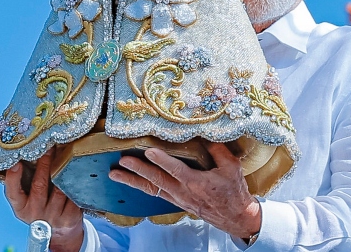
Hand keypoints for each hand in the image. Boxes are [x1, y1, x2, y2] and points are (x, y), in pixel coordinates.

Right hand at [5, 148, 83, 251]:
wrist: (58, 230)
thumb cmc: (39, 206)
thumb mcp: (26, 199)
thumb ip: (21, 182)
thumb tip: (21, 153)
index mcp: (21, 208)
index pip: (13, 192)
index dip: (13, 177)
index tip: (15, 162)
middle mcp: (36, 214)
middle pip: (39, 186)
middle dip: (44, 164)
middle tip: (48, 146)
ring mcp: (54, 217)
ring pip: (60, 190)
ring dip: (63, 170)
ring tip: (66, 152)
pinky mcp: (70, 218)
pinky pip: (74, 196)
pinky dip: (75, 182)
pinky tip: (77, 169)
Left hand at [109, 142, 260, 239]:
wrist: (236, 217)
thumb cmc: (234, 191)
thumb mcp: (232, 168)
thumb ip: (218, 150)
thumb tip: (205, 133)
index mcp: (196, 183)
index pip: (176, 170)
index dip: (162, 160)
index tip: (149, 151)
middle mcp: (182, 192)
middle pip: (156, 180)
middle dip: (138, 170)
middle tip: (122, 160)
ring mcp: (177, 198)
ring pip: (150, 188)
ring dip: (131, 181)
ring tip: (114, 173)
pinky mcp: (175, 201)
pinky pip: (154, 193)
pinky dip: (140, 186)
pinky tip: (128, 181)